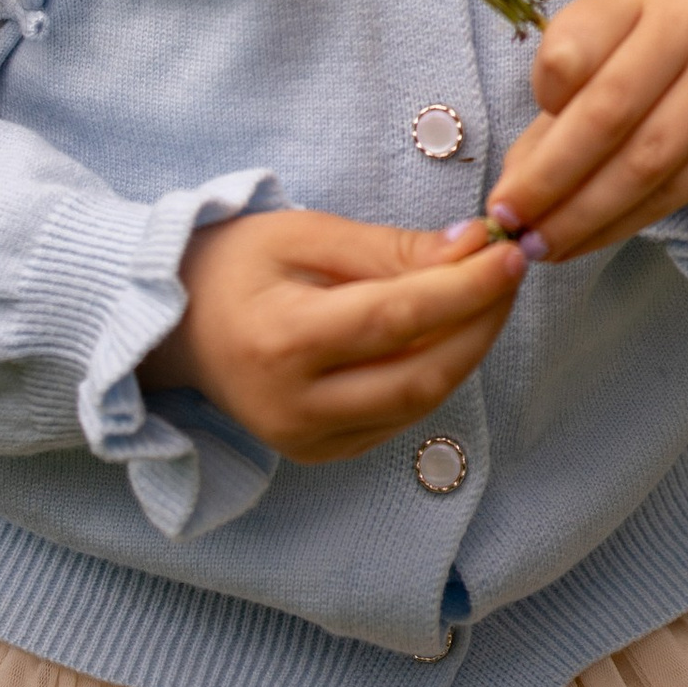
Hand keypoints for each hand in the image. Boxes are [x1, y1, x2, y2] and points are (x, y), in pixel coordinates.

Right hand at [143, 210, 524, 464]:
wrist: (175, 326)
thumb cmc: (236, 264)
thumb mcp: (304, 233)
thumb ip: (387, 249)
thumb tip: (470, 249)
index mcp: (283, 341)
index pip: (396, 320)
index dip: (464, 290)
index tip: (510, 252)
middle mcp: (296, 406)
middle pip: (419, 376)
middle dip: (481, 322)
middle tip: (511, 268)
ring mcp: (307, 440)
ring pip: (418, 404)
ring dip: (468, 349)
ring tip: (489, 293)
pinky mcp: (320, 453)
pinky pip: (398, 418)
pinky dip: (434, 373)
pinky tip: (449, 330)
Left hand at [485, 0, 687, 261]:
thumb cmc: (660, 66)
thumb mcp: (607, 59)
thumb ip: (559, 113)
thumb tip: (512, 189)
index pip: (572, 46)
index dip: (540, 98)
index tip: (516, 140)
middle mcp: (687, 26)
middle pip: (607, 113)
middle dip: (550, 178)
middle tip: (509, 221)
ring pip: (643, 163)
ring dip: (583, 215)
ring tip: (540, 246)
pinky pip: (676, 192)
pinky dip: (622, 225)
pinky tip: (588, 241)